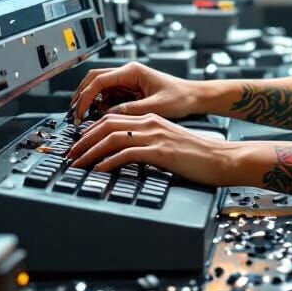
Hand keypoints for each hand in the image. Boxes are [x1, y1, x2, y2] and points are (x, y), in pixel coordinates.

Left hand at [64, 113, 237, 187]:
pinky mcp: (160, 151)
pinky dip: (108, 163)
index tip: (78, 145)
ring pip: (112, 137)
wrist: (221, 159)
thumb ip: (148, 144)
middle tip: (70, 155)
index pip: (113, 119)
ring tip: (77, 165)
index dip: (91, 131)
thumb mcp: (169, 144)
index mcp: (152, 119)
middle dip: (84, 140)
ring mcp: (155, 136)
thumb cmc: (198, 156)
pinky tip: (98, 171)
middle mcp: (151, 123)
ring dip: (90, 152)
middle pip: (107, 124)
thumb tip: (125, 156)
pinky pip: (126, 154)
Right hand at [69, 62, 201, 123]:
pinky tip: (97, 116)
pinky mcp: (130, 89)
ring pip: (99, 86)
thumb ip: (131, 110)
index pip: (99, 80)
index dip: (85, 97)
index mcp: (133, 72)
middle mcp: (128, 73)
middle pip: (94, 79)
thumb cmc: (180, 97)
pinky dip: (99, 104)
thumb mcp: (155, 107)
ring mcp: (128, 80)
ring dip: (89, 100)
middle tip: (74, 114)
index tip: (79, 112)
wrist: (194, 97)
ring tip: (82, 117)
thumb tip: (108, 116)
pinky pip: (109, 94)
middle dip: (81, 95)